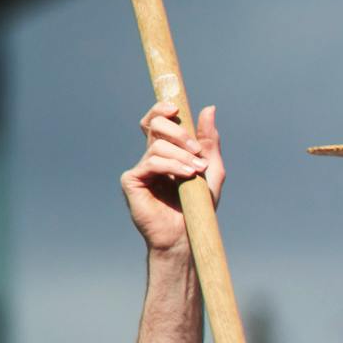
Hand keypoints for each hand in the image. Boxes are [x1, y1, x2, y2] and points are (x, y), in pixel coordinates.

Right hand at [124, 101, 222, 255]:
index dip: (162, 109)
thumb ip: (209, 141)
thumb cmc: (199, 205)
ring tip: (197, 171)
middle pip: (154, 125)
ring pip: (157, 146)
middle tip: (196, 150)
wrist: (188, 235)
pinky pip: (150, 163)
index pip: (157, 121)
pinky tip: (186, 176)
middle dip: (178, 132)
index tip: (175, 108)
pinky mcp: (132, 182)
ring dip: (181, 155)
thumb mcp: (211, 169)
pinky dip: (171, 166)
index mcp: (167, 151)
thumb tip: (209, 108)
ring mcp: (140, 169)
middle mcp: (150, 156)